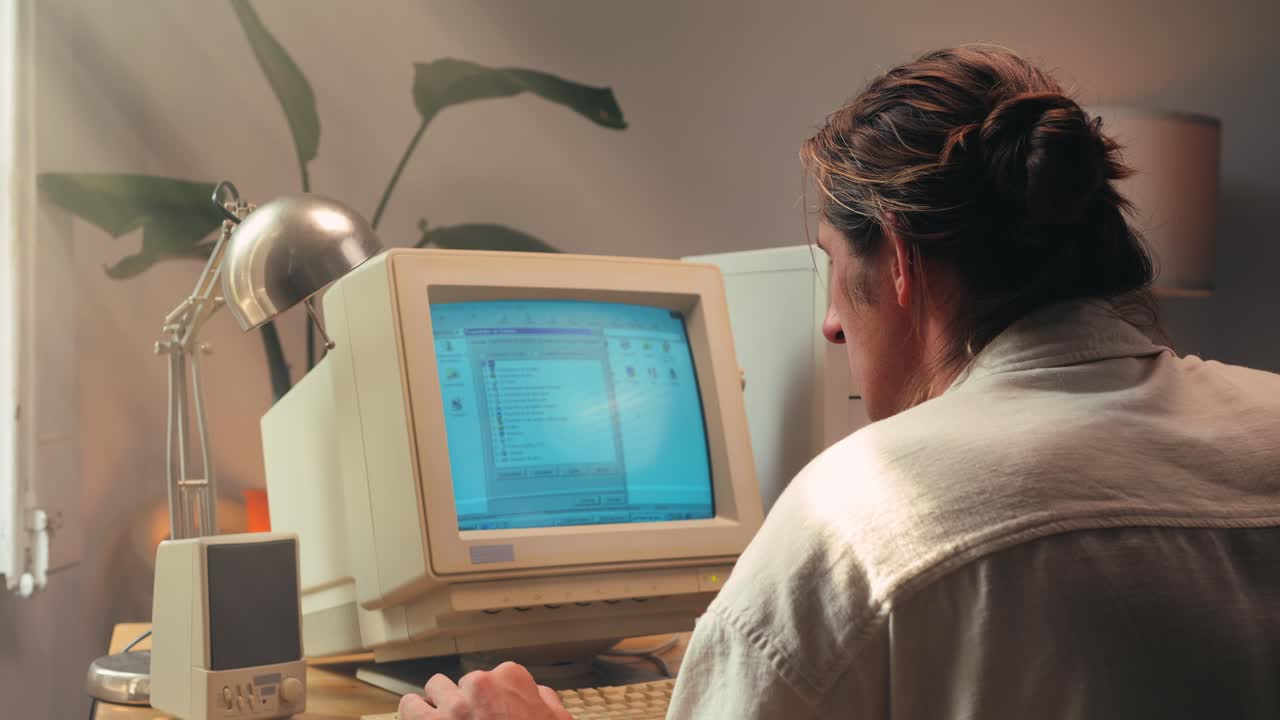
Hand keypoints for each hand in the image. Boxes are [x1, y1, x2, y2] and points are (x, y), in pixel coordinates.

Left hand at [398, 662, 573, 719]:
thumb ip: (545, 701)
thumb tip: (537, 694)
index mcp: (511, 679)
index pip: (495, 676)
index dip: (492, 698)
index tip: (493, 713)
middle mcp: (480, 685)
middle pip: (464, 683)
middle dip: (467, 702)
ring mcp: (453, 705)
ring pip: (435, 688)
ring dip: (439, 704)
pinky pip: (409, 706)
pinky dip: (414, 713)